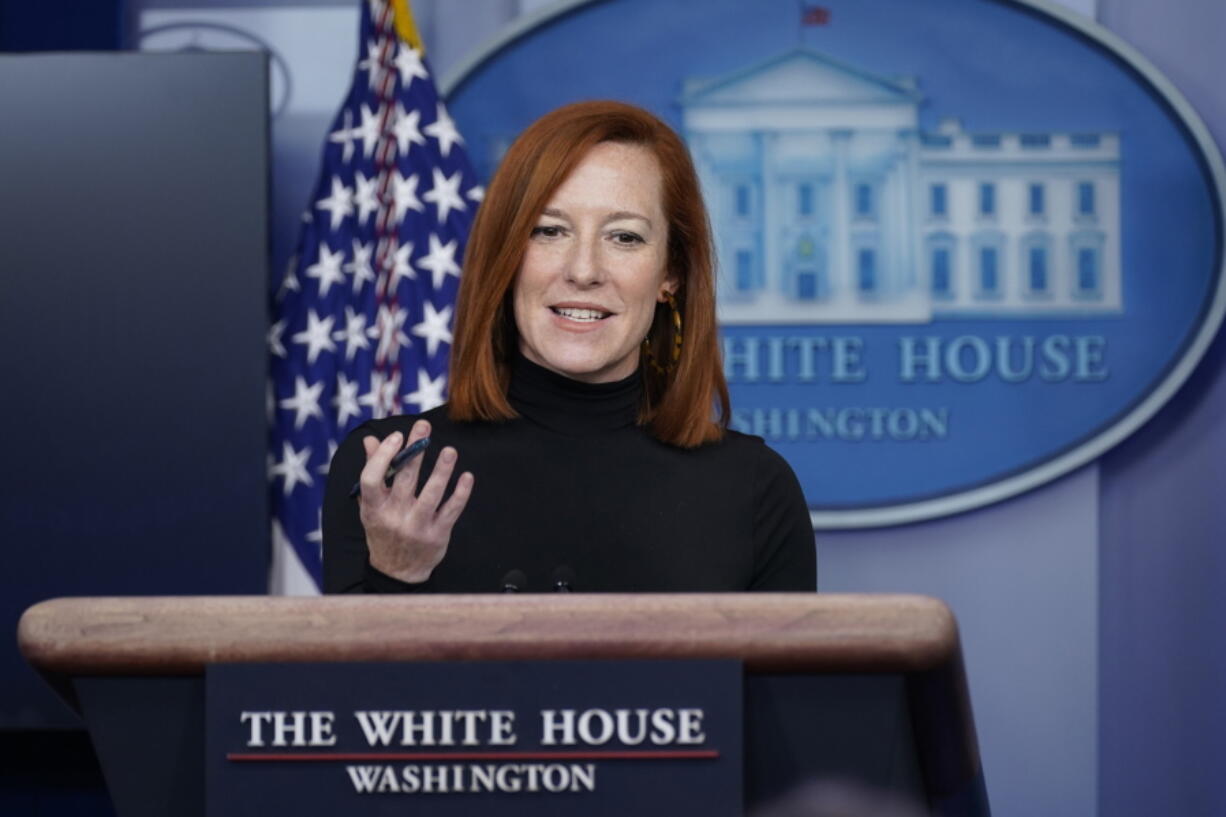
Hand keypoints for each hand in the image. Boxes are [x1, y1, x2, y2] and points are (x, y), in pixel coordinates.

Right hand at [357, 419, 473, 582]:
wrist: (397, 572)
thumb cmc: (383, 530)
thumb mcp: (371, 506)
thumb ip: (372, 471)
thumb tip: (370, 440)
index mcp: (374, 508)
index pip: (372, 478)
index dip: (383, 455)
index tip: (397, 436)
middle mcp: (394, 517)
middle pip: (405, 479)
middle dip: (415, 450)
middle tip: (424, 428)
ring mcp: (417, 526)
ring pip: (432, 494)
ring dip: (442, 470)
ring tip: (450, 451)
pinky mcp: (438, 534)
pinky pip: (451, 510)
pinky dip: (460, 493)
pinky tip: (466, 476)